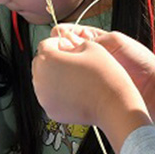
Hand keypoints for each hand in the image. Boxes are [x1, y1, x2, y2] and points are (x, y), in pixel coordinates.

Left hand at [33, 34, 150, 151]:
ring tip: (74, 78)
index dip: (58, 43)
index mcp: (48, 58)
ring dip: (54, 76)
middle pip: (41, 63)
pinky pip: (50, 97)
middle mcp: (40, 78)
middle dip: (53, 60)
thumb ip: (72, 42)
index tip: (66, 46)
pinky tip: (74, 91)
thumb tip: (64, 47)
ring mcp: (44, 96)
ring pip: (44, 81)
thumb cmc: (104, 76)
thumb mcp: (91, 46)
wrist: (114, 105)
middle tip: (71, 62)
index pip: (45, 44)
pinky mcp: (51, 110)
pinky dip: (58, 93)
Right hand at [51, 25, 154, 99]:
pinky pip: (75, 79)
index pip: (73, 33)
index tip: (55, 35)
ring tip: (60, 61)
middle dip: (61, 48)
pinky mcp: (90, 86)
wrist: (152, 86)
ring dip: (64, 62)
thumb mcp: (114, 41)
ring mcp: (90, 70)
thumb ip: (91, 39)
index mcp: (98, 39)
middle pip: (68, 49)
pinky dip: (69, 77)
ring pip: (70, 64)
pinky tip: (65, 75)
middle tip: (56, 49)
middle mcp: (92, 54)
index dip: (63, 33)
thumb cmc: (139, 61)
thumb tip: (67, 39)